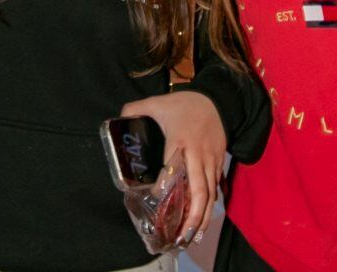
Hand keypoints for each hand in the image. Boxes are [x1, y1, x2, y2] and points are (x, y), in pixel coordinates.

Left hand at [122, 90, 225, 247]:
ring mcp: (211, 161)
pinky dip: (208, 206)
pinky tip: (201, 220)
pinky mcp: (219, 163)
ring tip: (192, 236)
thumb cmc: (185, 104)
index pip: (174, 167)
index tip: (158, 199)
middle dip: (193, 215)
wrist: (218, 100)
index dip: (167, 185)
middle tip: (182, 235)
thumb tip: (117, 118)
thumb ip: (136, 109)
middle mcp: (199, 155)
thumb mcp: (157, 102)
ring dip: (202, 216)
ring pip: (210, 194)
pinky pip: (215, 188)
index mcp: (181, 141)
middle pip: (200, 190)